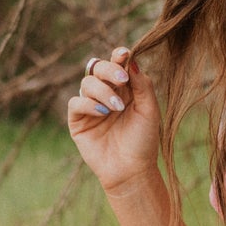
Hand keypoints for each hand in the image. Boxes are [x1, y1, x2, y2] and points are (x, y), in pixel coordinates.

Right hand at [67, 46, 161, 193]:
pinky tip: (103, 113)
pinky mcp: (78, 121)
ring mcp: (91, 106)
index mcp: (124, 89)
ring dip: (103, 91)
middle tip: (122, 80)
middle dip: (109, 70)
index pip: (117, 65)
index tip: (124, 54)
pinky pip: (76, 102)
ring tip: (117, 108)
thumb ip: (142, 85)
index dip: (118, 56)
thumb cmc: (144, 141)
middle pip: (99, 68)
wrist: (132, 170)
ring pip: (87, 83)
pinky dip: (88, 104)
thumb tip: (131, 60)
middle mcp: (106, 94)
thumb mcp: (149, 110)